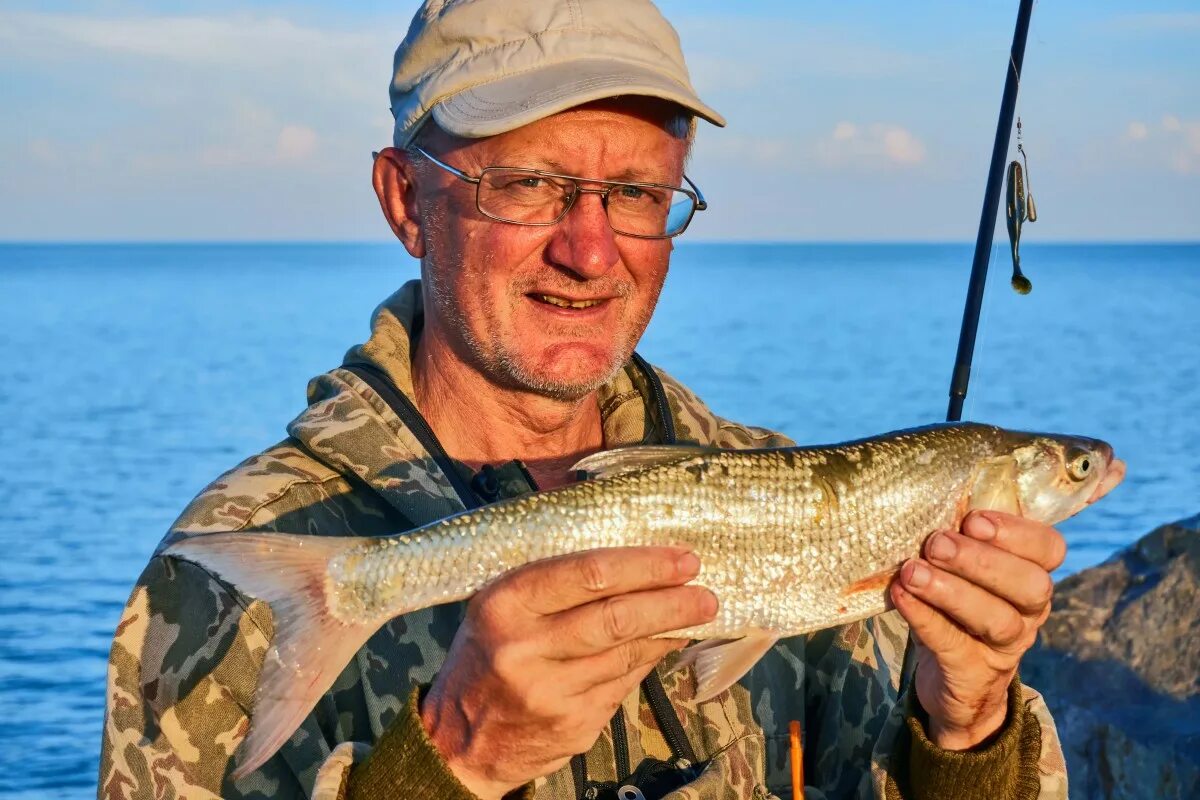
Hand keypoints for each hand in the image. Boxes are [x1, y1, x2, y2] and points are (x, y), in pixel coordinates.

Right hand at [419, 546, 716, 798]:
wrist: (458, 743)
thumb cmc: (486, 656)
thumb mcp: (499, 607)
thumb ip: (552, 583)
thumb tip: (632, 558)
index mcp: (504, 604)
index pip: (587, 574)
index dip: (643, 565)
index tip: (682, 559)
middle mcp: (525, 648)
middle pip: (616, 617)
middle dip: (672, 601)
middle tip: (706, 591)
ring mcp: (551, 692)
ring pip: (629, 652)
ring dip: (670, 630)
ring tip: (698, 613)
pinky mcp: (573, 725)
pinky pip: (625, 682)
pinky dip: (649, 659)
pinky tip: (665, 643)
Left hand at [891, 459, 1125, 749]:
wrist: (946, 672)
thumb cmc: (952, 590)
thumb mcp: (964, 549)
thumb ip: (971, 507)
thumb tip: (987, 445)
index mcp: (1031, 569)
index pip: (1049, 547)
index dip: (1018, 532)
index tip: (974, 518)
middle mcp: (1029, 608)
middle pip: (1030, 584)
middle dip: (982, 560)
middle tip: (935, 543)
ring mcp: (1007, 645)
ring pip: (996, 618)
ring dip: (951, 591)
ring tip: (911, 571)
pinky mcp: (974, 674)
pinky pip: (955, 645)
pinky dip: (926, 619)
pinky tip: (900, 596)